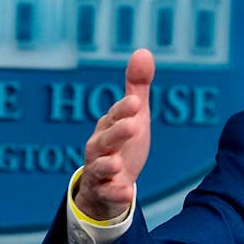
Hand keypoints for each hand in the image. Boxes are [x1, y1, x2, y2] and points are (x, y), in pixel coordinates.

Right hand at [74, 49, 154, 219]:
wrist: (108, 183)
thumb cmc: (122, 143)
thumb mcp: (133, 115)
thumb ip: (137, 86)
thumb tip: (143, 50)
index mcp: (108, 126)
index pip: (115, 115)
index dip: (123, 109)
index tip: (135, 101)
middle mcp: (100, 147)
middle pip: (105, 139)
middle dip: (117, 132)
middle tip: (133, 126)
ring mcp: (100, 170)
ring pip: (100, 167)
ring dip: (108, 165)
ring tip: (118, 164)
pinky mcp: (105, 192)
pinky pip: (108, 193)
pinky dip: (116, 193)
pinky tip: (127, 193)